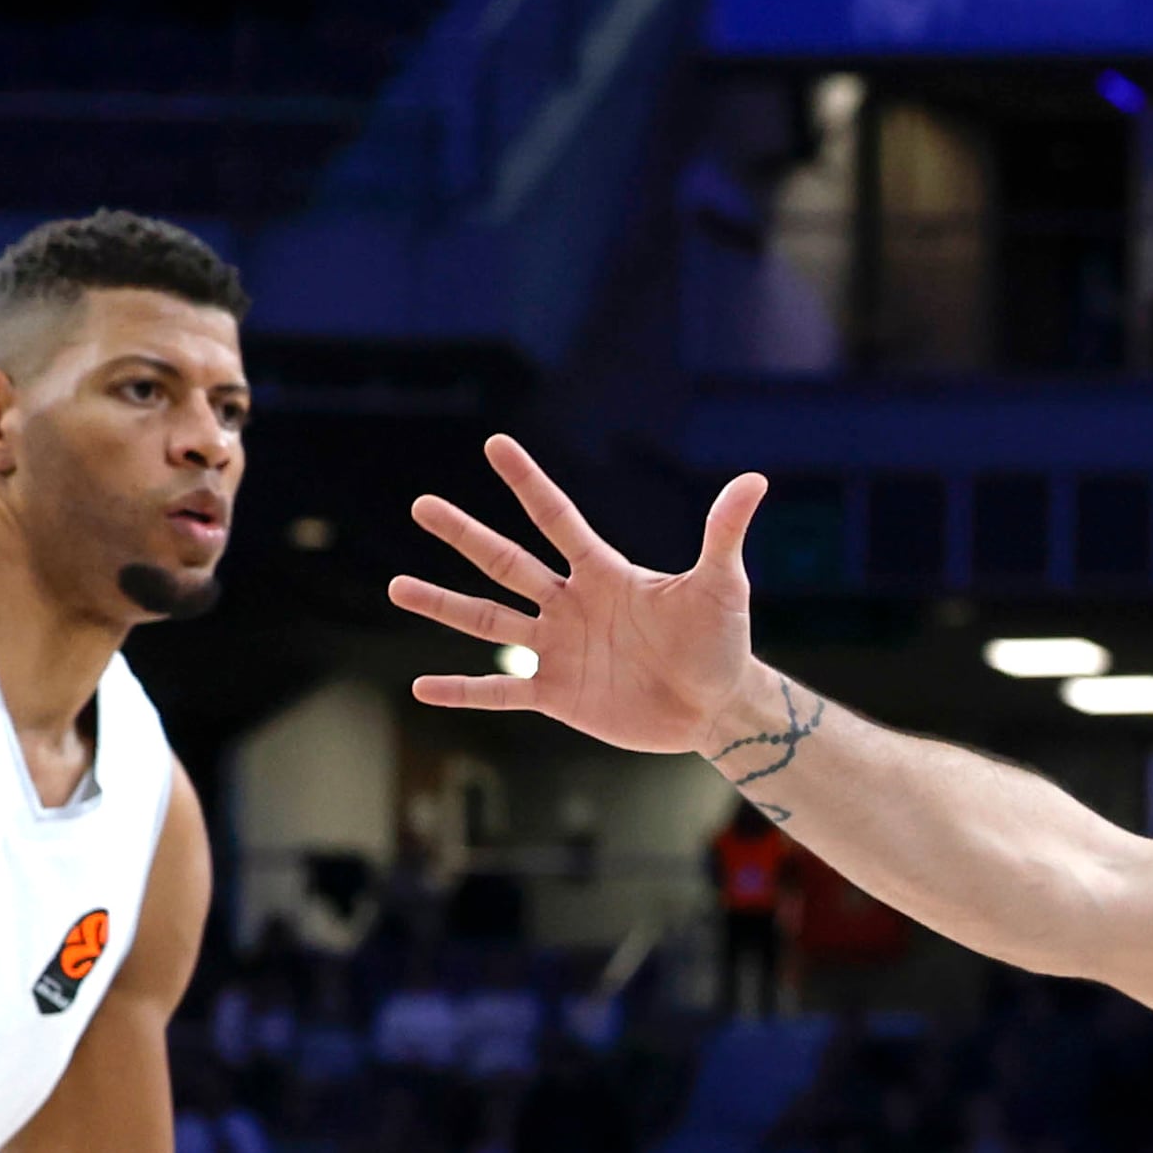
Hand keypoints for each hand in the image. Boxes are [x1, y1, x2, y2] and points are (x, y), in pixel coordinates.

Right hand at [392, 438, 780, 758]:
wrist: (718, 706)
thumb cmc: (722, 642)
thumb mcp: (722, 586)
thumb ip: (724, 533)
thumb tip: (755, 479)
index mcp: (603, 573)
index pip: (557, 519)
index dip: (528, 484)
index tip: (495, 445)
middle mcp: (571, 604)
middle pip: (507, 563)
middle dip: (465, 535)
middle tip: (421, 505)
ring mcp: (560, 649)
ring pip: (490, 621)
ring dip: (444, 605)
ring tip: (397, 586)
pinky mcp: (559, 695)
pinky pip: (501, 691)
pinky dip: (464, 691)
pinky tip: (422, 688)